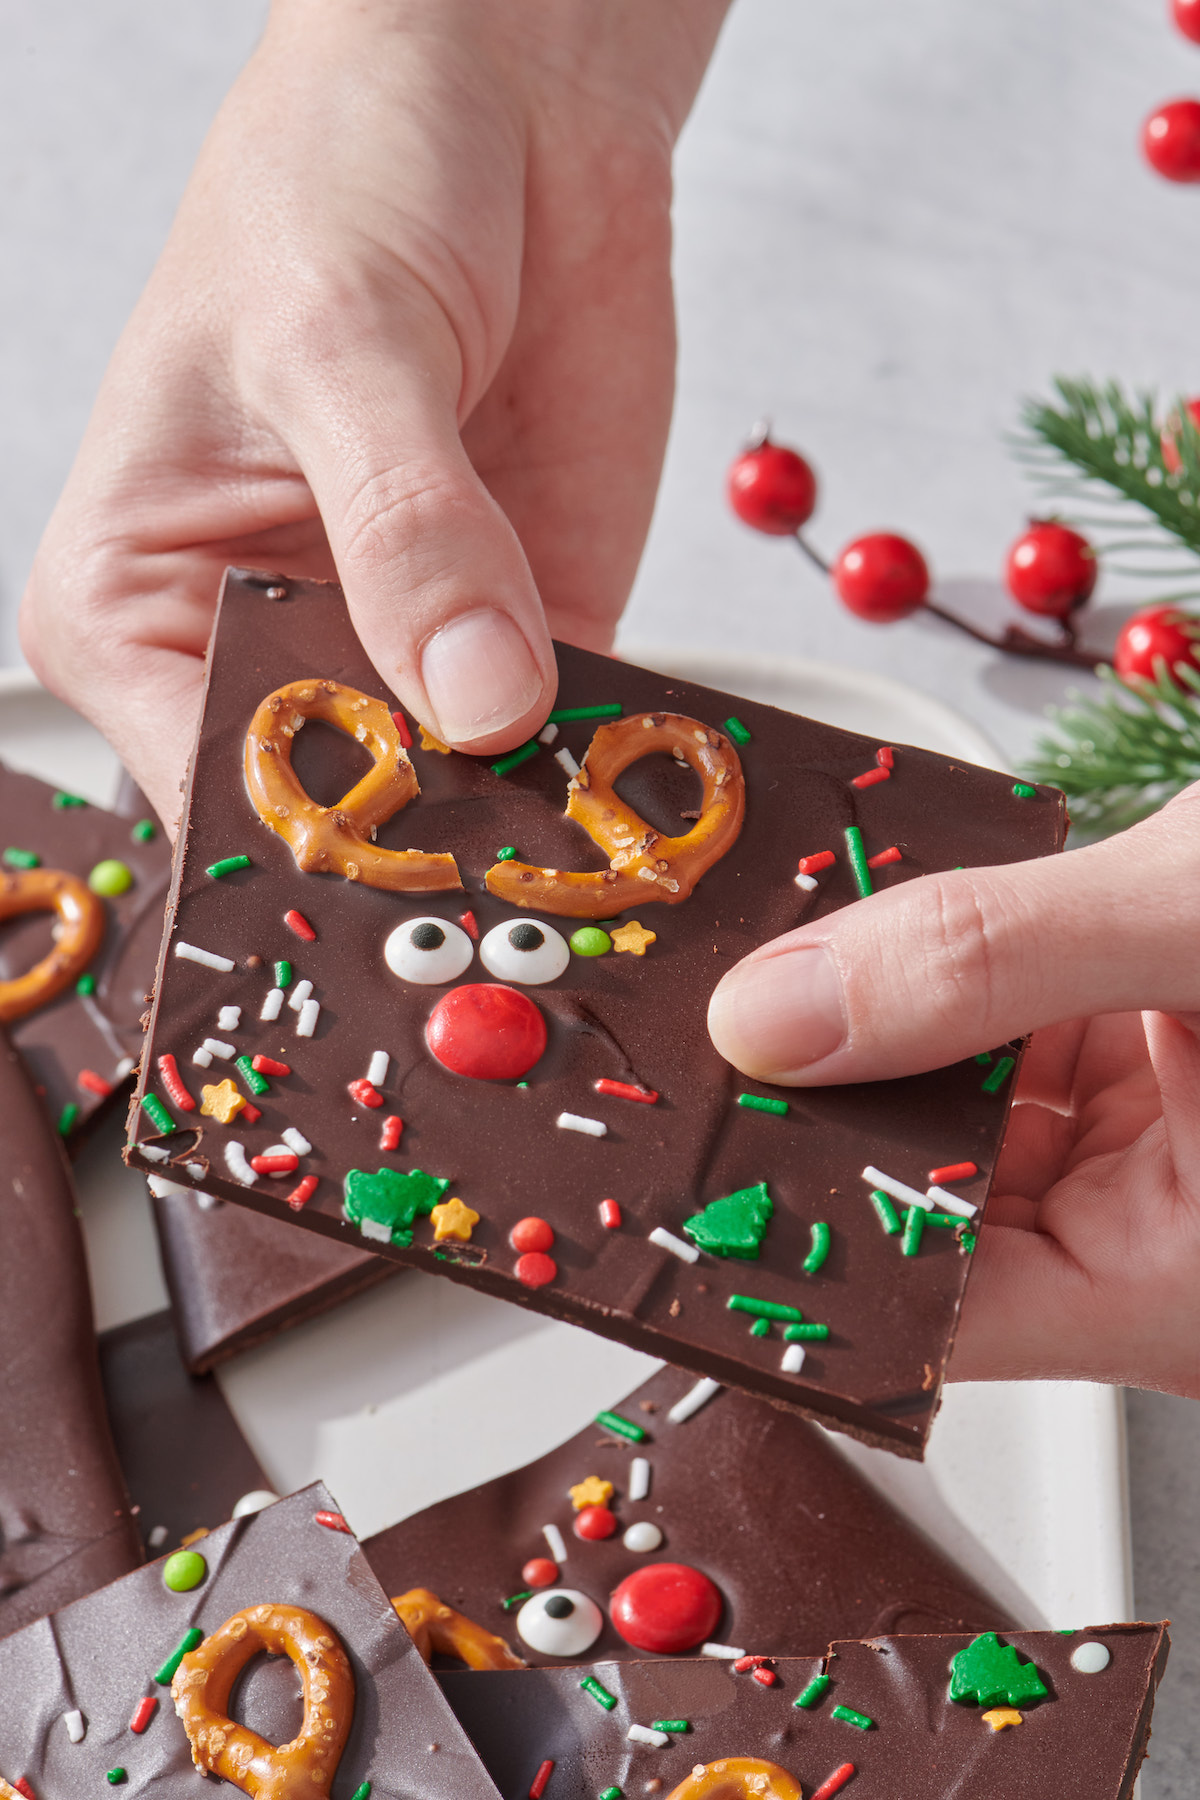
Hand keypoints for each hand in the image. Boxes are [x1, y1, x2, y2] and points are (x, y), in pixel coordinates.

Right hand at [21, 0, 727, 829]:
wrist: (505, 97)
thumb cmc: (343, 178)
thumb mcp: (343, 342)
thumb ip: (406, 529)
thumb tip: (477, 699)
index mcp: (143, 599)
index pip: (204, 775)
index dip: (297, 847)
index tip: (399, 892)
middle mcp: (271, 644)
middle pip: (337, 814)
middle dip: (427, 865)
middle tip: (517, 914)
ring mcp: (413, 650)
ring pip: (466, 796)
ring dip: (536, 835)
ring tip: (601, 875)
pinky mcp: (536, 632)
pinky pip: (574, 736)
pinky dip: (616, 767)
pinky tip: (655, 798)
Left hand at [708, 785, 1199, 1398]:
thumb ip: (993, 959)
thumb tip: (779, 1012)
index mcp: (1177, 1290)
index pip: (926, 1314)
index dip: (787, 1248)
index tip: (666, 1164)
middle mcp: (1152, 1235)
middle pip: (919, 1190)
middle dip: (809, 1093)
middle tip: (674, 1008)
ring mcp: (1149, 1144)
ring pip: (953, 1097)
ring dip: (868, 1013)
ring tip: (747, 934)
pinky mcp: (1150, 1056)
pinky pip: (1007, 1026)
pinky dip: (943, 964)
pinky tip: (868, 901)